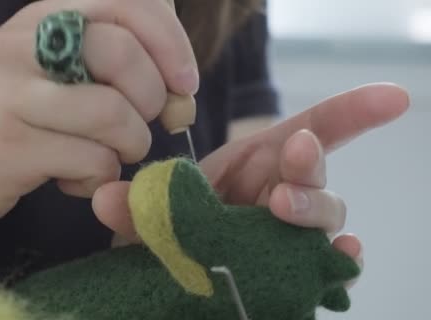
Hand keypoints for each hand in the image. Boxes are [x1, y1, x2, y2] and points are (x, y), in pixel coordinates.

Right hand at [0, 0, 198, 244]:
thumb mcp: (41, 76)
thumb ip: (103, 69)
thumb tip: (179, 87)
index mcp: (36, 20)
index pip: (128, 2)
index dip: (171, 43)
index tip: (183, 84)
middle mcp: (17, 47)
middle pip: (122, 54)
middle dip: (153, 100)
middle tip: (142, 128)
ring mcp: (4, 97)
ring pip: (113, 114)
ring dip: (129, 147)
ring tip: (107, 158)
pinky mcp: (1, 150)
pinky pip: (89, 162)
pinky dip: (98, 178)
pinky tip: (73, 180)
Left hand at [93, 83, 409, 287]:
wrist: (161, 281)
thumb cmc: (161, 238)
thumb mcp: (144, 220)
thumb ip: (132, 209)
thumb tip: (106, 196)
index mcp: (245, 170)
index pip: (298, 133)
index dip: (346, 114)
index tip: (390, 99)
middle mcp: (273, 197)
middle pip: (311, 173)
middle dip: (307, 163)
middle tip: (293, 157)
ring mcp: (284, 236)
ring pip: (324, 218)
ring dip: (314, 209)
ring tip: (284, 209)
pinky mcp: (290, 271)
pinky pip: (326, 266)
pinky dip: (339, 260)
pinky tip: (342, 257)